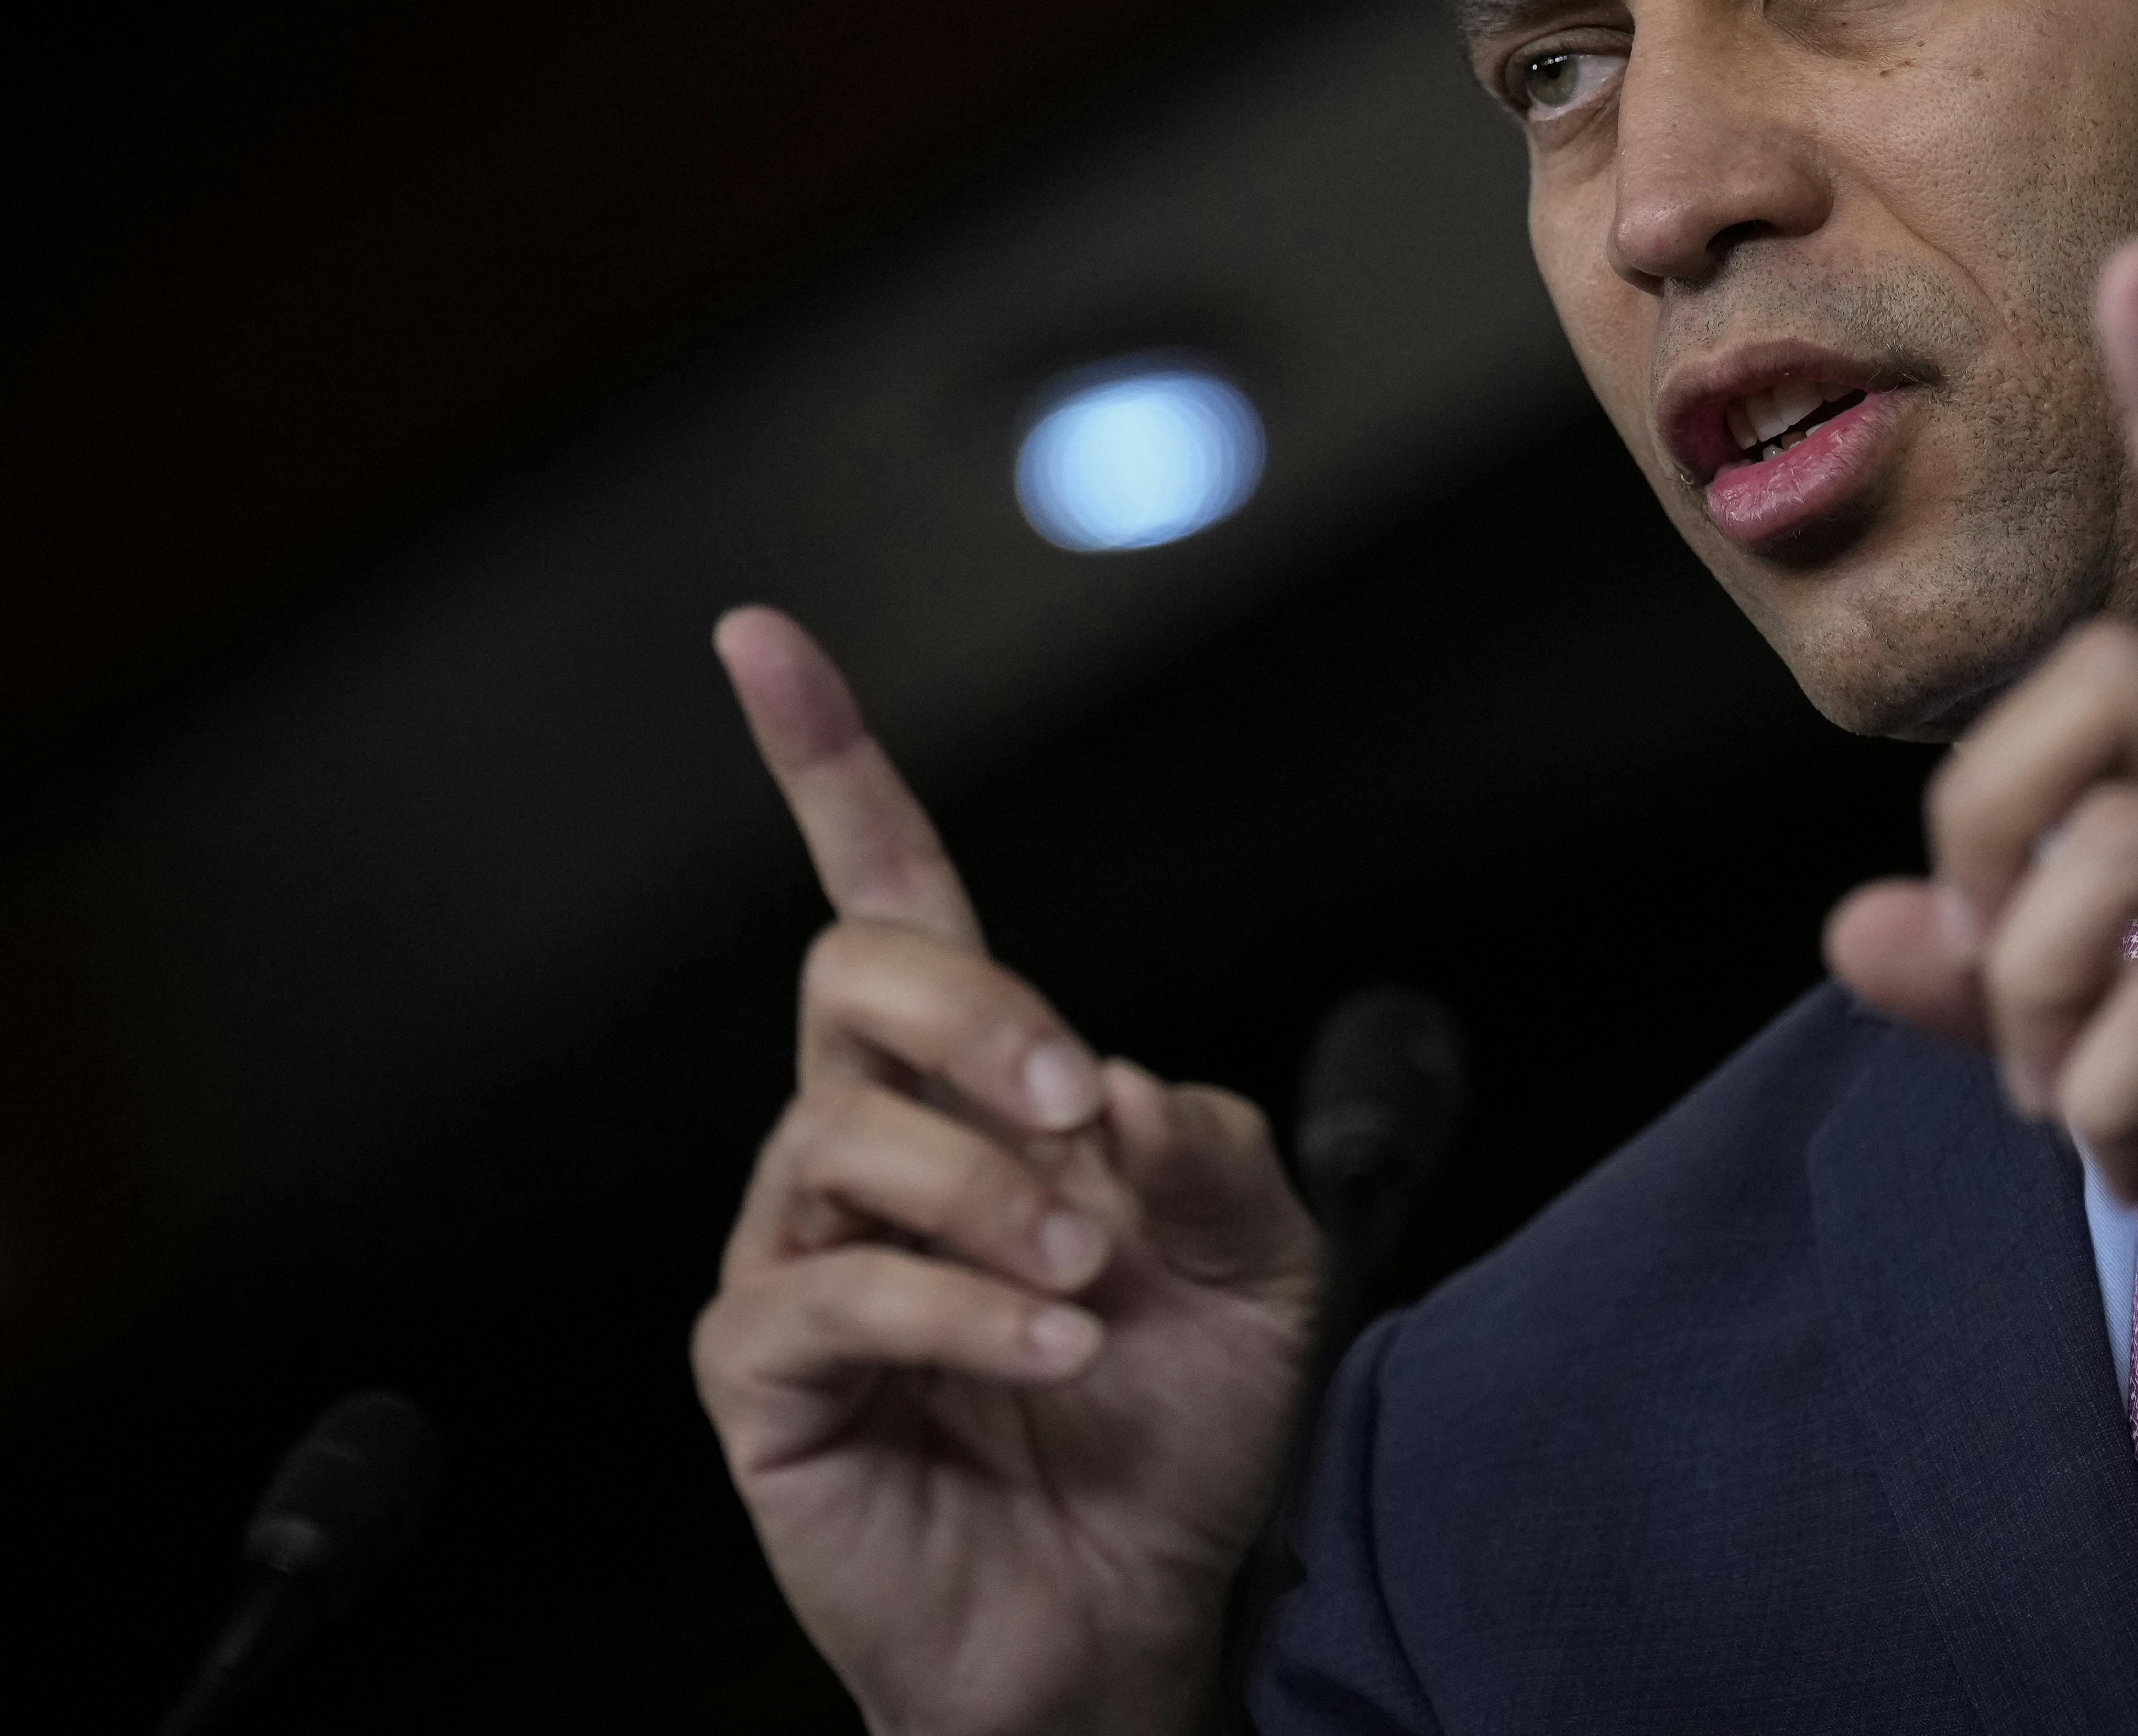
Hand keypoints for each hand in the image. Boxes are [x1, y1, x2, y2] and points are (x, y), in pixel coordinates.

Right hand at [689, 610, 1323, 1735]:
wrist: (1132, 1606)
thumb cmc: (1177, 1425)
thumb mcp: (1264, 1264)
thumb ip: (1219, 1147)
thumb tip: (1124, 1081)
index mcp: (976, 1088)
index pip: (885, 892)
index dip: (824, 762)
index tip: (764, 641)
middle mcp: (866, 1146)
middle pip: (855, 976)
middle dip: (975, 1013)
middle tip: (1078, 1109)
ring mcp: (802, 1255)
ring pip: (849, 1138)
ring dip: (995, 1201)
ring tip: (1089, 1285)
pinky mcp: (765, 1370)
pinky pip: (833, 1294)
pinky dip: (962, 1313)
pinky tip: (1052, 1350)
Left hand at [1826, 240, 2137, 1555]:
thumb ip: (2007, 983)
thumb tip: (1858, 926)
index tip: (2130, 264)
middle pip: (2106, 678)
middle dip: (1985, 817)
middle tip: (1993, 959)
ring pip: (2117, 846)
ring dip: (2039, 999)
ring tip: (2071, 1102)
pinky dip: (2102, 1105)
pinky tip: (2135, 1164)